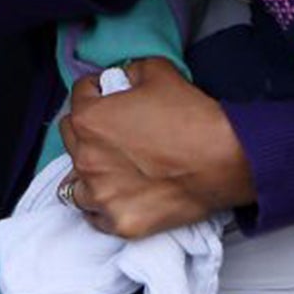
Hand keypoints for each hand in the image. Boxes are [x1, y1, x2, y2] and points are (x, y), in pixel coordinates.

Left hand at [58, 57, 253, 237]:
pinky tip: (116, 195)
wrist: (222, 159)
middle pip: (71, 137)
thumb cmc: (191, 119)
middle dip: (87, 128)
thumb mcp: (158, 72)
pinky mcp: (121, 222)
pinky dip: (101, 206)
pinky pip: (95, 216)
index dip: (95, 90)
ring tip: (108, 168)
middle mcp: (87, 158)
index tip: (105, 94)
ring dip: (88, 172)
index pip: (78, 96)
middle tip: (110, 129)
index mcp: (90, 119)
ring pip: (75, 183)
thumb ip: (131, 71)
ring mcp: (102, 195)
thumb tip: (126, 78)